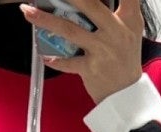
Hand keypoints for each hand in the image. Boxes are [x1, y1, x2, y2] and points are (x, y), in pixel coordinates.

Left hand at [20, 0, 143, 104]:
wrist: (126, 93)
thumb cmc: (125, 57)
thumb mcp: (132, 27)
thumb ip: (123, 6)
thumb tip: (96, 0)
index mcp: (128, 18)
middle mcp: (115, 31)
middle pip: (89, 5)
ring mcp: (101, 50)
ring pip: (70, 30)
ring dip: (46, 20)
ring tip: (28, 12)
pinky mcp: (91, 69)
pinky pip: (67, 63)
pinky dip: (55, 60)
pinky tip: (43, 55)